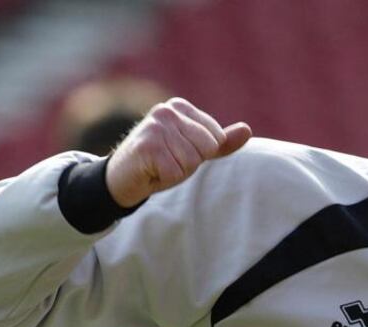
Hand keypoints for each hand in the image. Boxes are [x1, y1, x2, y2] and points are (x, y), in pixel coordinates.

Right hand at [105, 97, 251, 206]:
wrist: (120, 178)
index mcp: (180, 106)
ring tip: (159, 166)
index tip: (178, 153)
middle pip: (206, 148)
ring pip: (192, 161)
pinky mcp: (147, 147)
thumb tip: (247, 130)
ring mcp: (155, 127)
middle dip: (190, 162)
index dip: (200, 154)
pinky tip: (151, 172)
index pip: (216, 138)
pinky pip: (176, 172)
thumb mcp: (193, 150)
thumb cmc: (160, 162)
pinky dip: (165, 179)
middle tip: (168, 161)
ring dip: (177, 171)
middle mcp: (167, 110)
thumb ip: (220, 142)